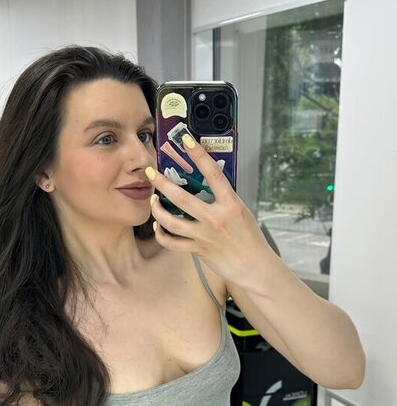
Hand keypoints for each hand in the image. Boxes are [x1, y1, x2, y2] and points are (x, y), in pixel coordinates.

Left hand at [146, 134, 270, 287]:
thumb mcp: (240, 210)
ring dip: (157, 210)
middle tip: (150, 172)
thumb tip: (206, 184)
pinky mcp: (198, 250)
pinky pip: (172, 242)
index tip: (186, 139)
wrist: (254, 265)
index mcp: (230, 203)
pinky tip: (158, 226)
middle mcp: (215, 218)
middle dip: (162, 183)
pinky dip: (162, 234)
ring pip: (171, 221)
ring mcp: (205, 235)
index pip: (212, 173)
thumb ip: (223, 198)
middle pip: (181, 198)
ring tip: (152, 201)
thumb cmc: (249, 236)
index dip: (198, 154)